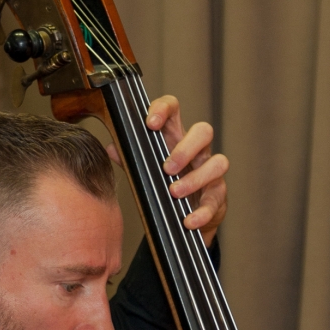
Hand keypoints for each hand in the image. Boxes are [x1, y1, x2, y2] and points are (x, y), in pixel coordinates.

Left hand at [108, 94, 228, 245]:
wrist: (182, 218)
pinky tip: (188, 220)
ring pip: (217, 163)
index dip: (165, 109)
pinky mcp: (217, 196)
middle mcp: (197, 151)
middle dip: (185, 148)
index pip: (174, 110)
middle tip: (167, 168)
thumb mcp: (144, 170)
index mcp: (175, 138)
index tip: (151, 123)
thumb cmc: (162, 185)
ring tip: (174, 192)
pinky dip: (202, 212)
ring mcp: (210, 172)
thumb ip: (129, 159)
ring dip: (195, 178)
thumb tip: (111, 148)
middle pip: (204, 132)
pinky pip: (215, 200)